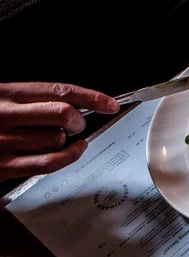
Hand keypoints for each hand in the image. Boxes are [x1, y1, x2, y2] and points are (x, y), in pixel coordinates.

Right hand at [0, 83, 118, 179]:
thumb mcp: (4, 97)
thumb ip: (34, 99)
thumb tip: (75, 103)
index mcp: (9, 93)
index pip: (60, 91)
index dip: (92, 98)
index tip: (109, 104)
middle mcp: (6, 116)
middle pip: (63, 114)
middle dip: (79, 121)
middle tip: (77, 124)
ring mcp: (4, 142)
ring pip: (58, 140)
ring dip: (66, 141)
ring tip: (57, 138)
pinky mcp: (3, 165)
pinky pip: (47, 163)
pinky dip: (68, 158)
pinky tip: (74, 151)